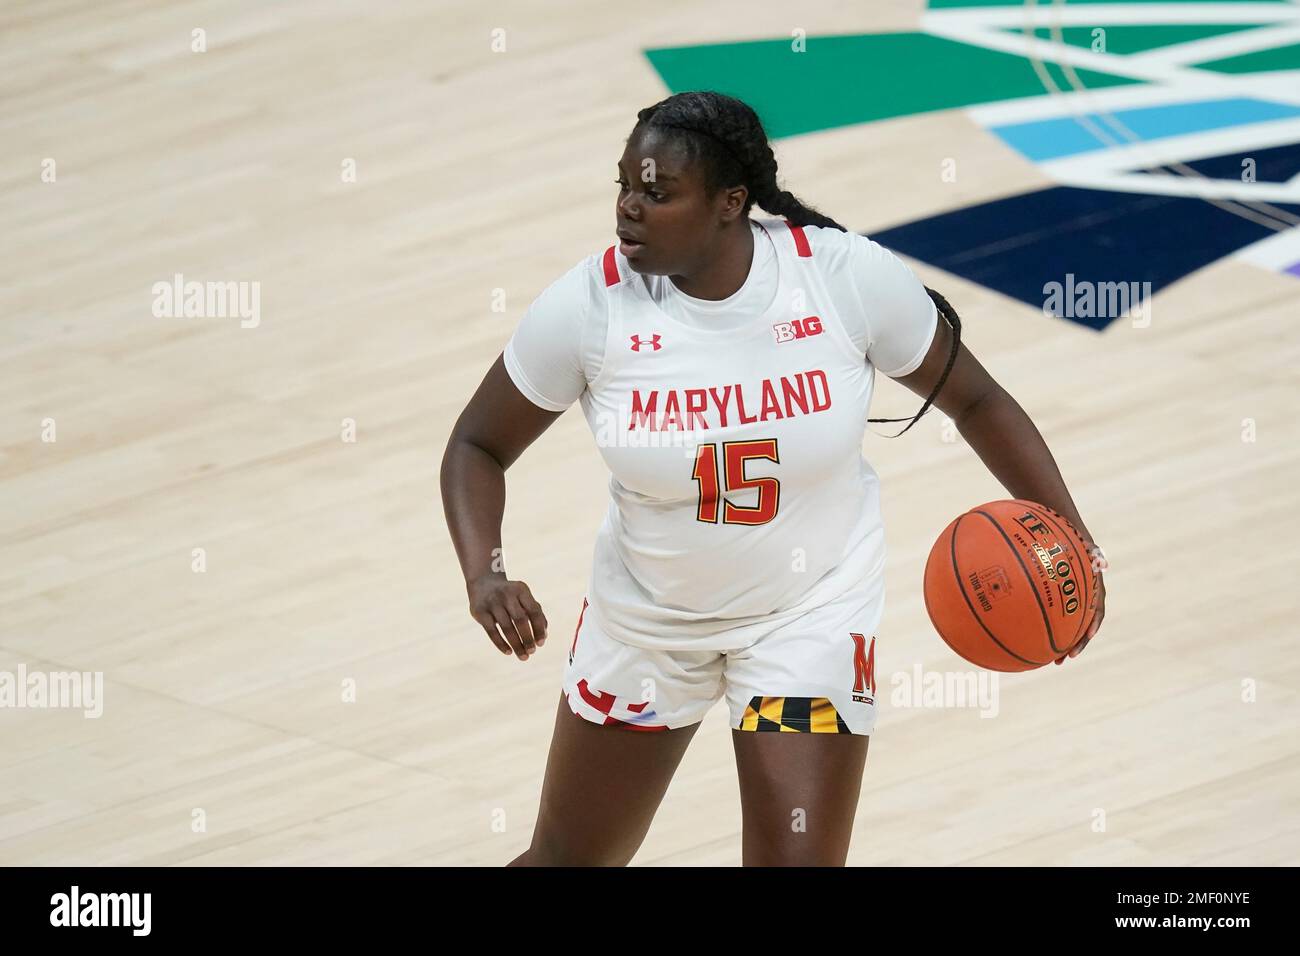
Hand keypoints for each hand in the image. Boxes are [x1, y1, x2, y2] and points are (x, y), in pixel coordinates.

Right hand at [467, 573, 547, 660]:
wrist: (483, 583)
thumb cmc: (510, 596)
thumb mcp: (523, 598)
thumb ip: (536, 613)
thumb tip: (544, 636)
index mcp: (521, 589)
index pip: (534, 611)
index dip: (539, 628)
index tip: (541, 643)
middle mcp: (507, 594)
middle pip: (520, 620)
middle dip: (527, 638)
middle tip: (532, 652)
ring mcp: (492, 602)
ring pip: (506, 628)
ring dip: (516, 644)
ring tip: (523, 656)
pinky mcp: (480, 611)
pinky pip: (492, 632)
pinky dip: (501, 644)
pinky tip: (509, 652)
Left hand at [1055, 542, 1105, 664]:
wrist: (1068, 541)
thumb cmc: (1078, 544)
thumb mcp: (1088, 547)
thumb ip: (1094, 554)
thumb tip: (1104, 562)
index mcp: (1095, 590)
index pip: (1098, 611)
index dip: (1094, 624)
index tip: (1088, 635)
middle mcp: (1087, 602)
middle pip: (1083, 628)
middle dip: (1076, 645)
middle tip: (1065, 658)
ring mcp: (1074, 605)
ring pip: (1071, 630)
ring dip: (1063, 645)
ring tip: (1053, 661)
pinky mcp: (1062, 605)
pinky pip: (1058, 622)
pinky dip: (1050, 632)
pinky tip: (1035, 643)